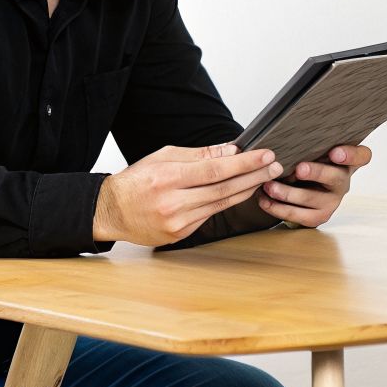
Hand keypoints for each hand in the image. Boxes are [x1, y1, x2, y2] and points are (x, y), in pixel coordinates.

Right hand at [95, 143, 283, 246]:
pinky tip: (240, 193)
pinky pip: (209, 216)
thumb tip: (230, 151)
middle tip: (274, 167)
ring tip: (263, 178)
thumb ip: (199, 155)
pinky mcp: (180, 235)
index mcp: (168, 178)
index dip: (244, 163)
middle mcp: (173, 202)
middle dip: (253, 176)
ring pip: (220, 204)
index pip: (215, 169)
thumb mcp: (163, 157)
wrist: (111, 211)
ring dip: (246, 190)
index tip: (264, 155)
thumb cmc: (135, 181)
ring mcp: (177, 222)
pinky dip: (226, 203)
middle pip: (223, 188)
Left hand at [258, 145, 372, 227]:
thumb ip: (310, 143)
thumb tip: (286, 128)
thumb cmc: (309, 162)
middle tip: (299, 169)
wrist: (304, 190)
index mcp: (347, 162)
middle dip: (316, 173)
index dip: (351, 155)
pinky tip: (265, 200)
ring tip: (270, 186)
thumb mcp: (314, 151)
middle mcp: (343, 181)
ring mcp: (333, 201)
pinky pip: (299, 215)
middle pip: (335, 177)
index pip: (362, 156)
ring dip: (288, 193)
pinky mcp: (319, 217)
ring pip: (312, 198)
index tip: (336, 152)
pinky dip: (279, 208)